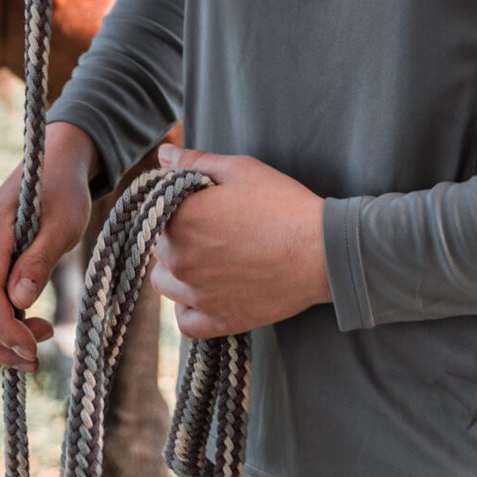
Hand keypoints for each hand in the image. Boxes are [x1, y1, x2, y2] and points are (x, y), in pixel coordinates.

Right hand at [0, 121, 96, 371]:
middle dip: (1, 343)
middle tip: (37, 358)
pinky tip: (11, 346)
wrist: (52, 163)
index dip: (6, 331)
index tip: (35, 350)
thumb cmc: (64, 190)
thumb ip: (41, 260)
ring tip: (32, 351)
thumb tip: (19, 302)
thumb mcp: (65, 223)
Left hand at [149, 144, 330, 338]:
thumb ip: (195, 161)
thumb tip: (164, 154)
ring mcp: (199, 295)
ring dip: (176, 269)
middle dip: (175, 234)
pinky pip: (185, 322)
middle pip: (158, 247)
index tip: (195, 203)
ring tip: (206, 256)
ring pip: (165, 283)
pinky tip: (206, 290)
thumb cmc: (282, 205)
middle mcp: (182, 261)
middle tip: (208, 226)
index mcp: (182, 220)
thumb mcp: (239, 170)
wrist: (322, 251)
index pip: (154, 212)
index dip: (172, 205)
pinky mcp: (220, 321)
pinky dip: (188, 308)